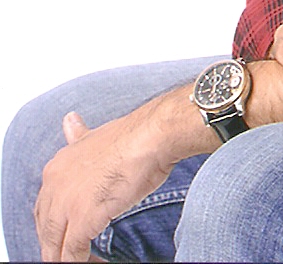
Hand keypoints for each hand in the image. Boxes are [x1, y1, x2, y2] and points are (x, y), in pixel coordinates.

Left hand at [34, 87, 210, 263]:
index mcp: (57, 166)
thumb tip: (68, 121)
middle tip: (71, 253)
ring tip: (84, 261)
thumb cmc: (132, 138)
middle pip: (45, 229)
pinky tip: (95, 263)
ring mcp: (66, 204)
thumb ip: (78, 135)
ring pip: (54, 246)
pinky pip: (71, 254)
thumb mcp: (95, 134)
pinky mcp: (81, 220)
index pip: (44, 206)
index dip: (53, 223)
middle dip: (54, 244)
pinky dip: (79, 262)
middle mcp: (54, 185)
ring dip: (64, 258)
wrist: (150, 138)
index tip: (66, 231)